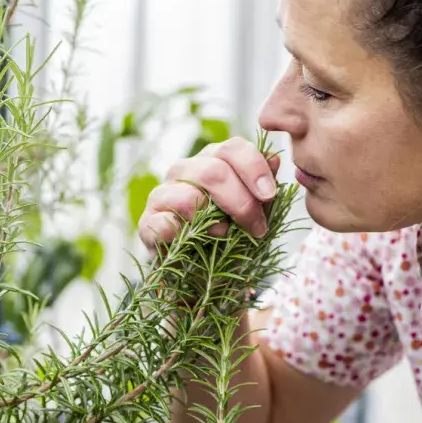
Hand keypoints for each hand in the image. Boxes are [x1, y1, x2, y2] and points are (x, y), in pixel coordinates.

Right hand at [138, 138, 280, 250]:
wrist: (204, 274)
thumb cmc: (232, 237)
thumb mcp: (256, 212)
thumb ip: (263, 187)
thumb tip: (275, 158)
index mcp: (213, 160)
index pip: (232, 148)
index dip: (254, 169)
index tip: (269, 195)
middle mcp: (185, 170)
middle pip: (213, 171)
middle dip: (241, 203)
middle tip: (257, 229)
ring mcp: (162, 194)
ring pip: (189, 196)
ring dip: (214, 222)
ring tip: (223, 236)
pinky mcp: (147, 222)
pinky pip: (164, 223)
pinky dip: (185, 235)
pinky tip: (195, 244)